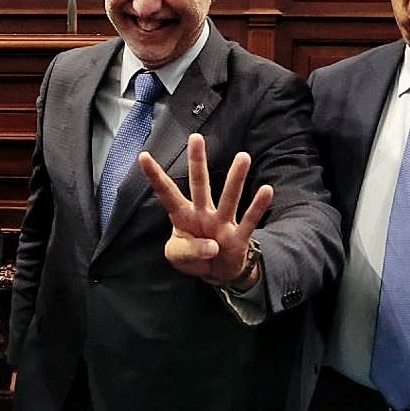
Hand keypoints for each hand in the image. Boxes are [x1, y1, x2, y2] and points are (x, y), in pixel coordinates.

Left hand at [138, 134, 272, 287]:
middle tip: (196, 138)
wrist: (216, 272)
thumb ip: (188, 251)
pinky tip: (266, 191)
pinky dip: (257, 207)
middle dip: (197, 162)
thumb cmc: (193, 256)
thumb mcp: (177, 256)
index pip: (167, 193)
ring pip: (229, 197)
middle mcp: (203, 213)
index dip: (155, 177)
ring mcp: (222, 222)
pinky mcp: (238, 236)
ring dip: (236, 178)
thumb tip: (212, 246)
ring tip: (243, 157)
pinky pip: (249, 220)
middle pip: (200, 184)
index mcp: (182, 215)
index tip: (143, 156)